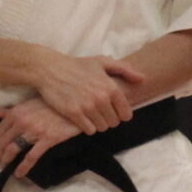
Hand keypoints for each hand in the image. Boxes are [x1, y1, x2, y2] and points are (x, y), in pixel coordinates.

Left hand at [0, 97, 79, 179]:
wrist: (74, 106)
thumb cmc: (50, 105)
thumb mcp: (27, 104)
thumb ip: (8, 110)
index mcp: (15, 113)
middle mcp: (22, 121)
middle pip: (2, 143)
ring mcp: (34, 130)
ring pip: (13, 149)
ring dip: (6, 161)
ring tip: (5, 168)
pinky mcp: (48, 138)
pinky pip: (31, 156)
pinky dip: (23, 167)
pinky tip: (19, 174)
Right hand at [28, 51, 143, 133]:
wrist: (49, 69)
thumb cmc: (76, 65)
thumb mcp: (102, 62)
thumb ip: (125, 70)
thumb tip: (143, 79)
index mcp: (111, 88)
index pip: (126, 114)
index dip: (119, 114)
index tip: (111, 111)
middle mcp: (102, 99)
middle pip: (114, 122)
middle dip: (108, 119)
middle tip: (98, 113)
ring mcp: (87, 107)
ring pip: (102, 127)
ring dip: (97, 124)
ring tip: (89, 116)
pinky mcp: (74, 113)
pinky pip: (88, 130)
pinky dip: (86, 127)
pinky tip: (81, 119)